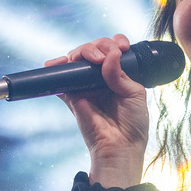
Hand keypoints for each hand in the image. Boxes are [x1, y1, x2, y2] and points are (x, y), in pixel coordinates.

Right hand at [51, 34, 149, 179]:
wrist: (120, 147)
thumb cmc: (133, 124)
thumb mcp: (134, 94)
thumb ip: (120, 74)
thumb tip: (111, 54)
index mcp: (118, 75)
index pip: (112, 50)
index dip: (114, 42)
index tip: (122, 47)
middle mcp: (100, 77)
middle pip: (93, 50)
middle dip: (98, 45)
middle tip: (105, 55)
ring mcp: (84, 86)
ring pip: (76, 59)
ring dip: (82, 52)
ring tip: (93, 58)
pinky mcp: (71, 96)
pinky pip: (59, 79)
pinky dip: (56, 68)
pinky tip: (59, 63)